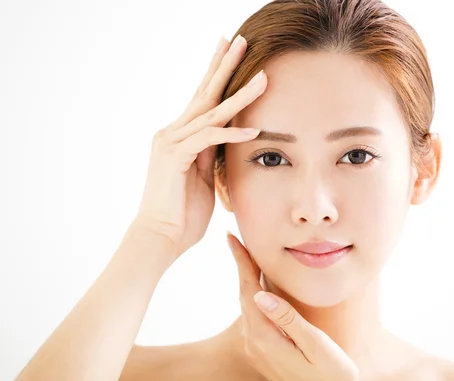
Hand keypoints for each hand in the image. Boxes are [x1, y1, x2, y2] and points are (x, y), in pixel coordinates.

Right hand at [135, 34, 266, 260]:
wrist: (160, 238)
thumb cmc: (182, 214)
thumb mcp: (203, 177)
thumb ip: (211, 154)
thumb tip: (226, 138)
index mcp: (181, 136)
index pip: (203, 99)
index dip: (217, 74)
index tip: (229, 50)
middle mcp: (173, 132)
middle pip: (204, 93)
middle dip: (223, 65)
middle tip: (238, 39)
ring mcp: (171, 143)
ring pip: (211, 113)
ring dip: (240, 96)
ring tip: (263, 79)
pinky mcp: (175, 158)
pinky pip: (208, 140)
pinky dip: (231, 134)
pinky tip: (254, 129)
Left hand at [227, 233, 359, 380]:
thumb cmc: (332, 378)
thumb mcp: (316, 347)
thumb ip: (288, 320)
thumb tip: (260, 294)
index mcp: (265, 337)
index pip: (248, 290)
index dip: (241, 262)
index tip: (231, 237)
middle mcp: (254, 343)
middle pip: (243, 295)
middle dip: (241, 265)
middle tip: (235, 239)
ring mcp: (257, 349)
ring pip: (247, 305)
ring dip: (246, 279)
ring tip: (245, 256)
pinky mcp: (265, 353)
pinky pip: (254, 316)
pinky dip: (253, 295)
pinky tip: (258, 288)